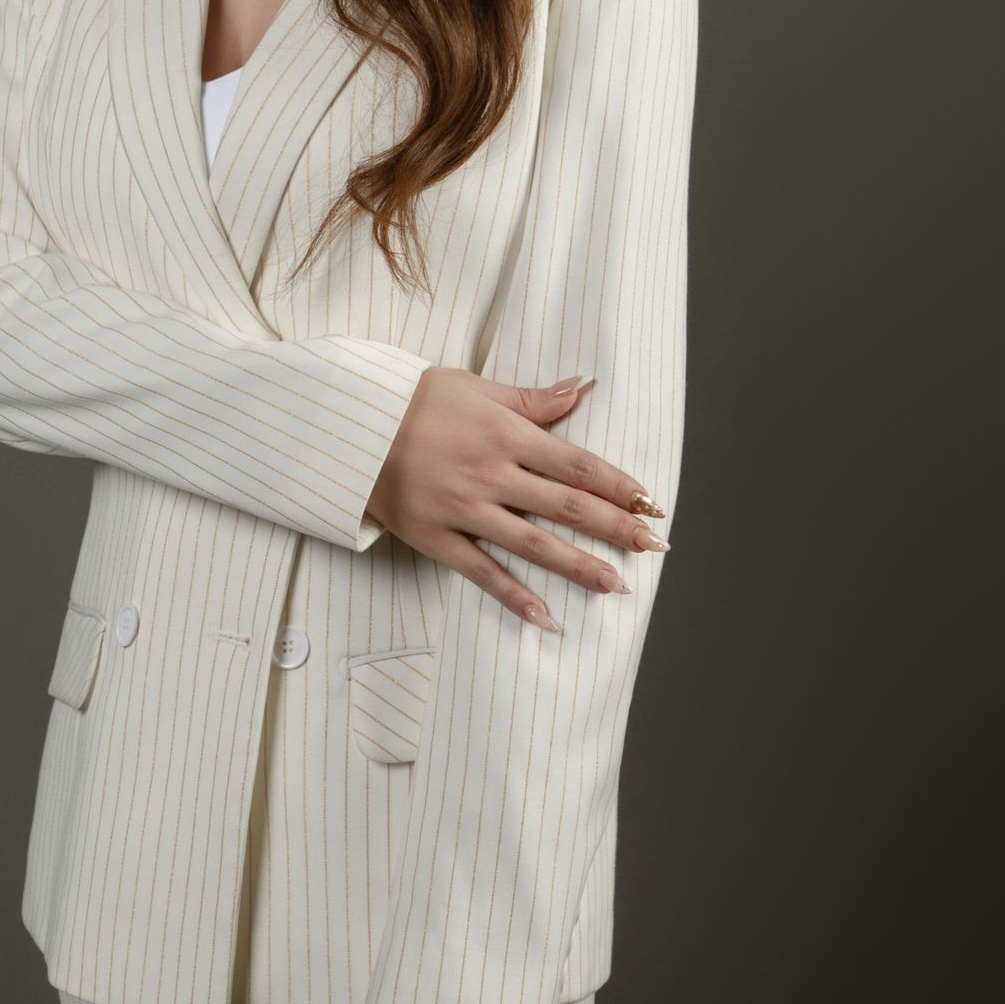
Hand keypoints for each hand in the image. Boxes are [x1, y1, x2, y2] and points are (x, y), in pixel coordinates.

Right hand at [361, 368, 667, 628]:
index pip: (576, 463)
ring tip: (615, 585)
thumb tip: (582, 390)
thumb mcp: (476, 387)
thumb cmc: (416, 400)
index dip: (617, 484)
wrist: (352, 426)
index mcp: (505, 435)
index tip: (650, 500)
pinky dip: (514, 596)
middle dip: (614, 526)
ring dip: (578, 566)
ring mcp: (464, 510)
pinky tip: (545, 617)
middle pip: (566, 506)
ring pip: (533, 544)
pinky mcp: (438, 538)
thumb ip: (531, 399)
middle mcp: (491, 475)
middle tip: (652, 544)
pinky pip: (482, 573)